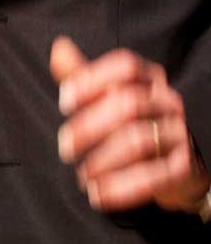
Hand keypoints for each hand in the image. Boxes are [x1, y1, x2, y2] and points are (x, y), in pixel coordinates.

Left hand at [51, 36, 209, 213]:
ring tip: (82, 176)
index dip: (91, 80)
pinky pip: (152, 176)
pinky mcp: (184, 167)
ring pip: (137, 140)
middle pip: (127, 103)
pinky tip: (98, 195)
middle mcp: (168, 101)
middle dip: (89, 126)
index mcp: (151, 79)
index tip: (63, 101)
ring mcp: (179, 133)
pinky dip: (120, 188)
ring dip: (102, 161)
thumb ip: (83, 76)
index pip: (125, 66)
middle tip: (64, 147)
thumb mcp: (109, 99)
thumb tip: (58, 47)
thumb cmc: (136, 125)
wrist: (179, 169)